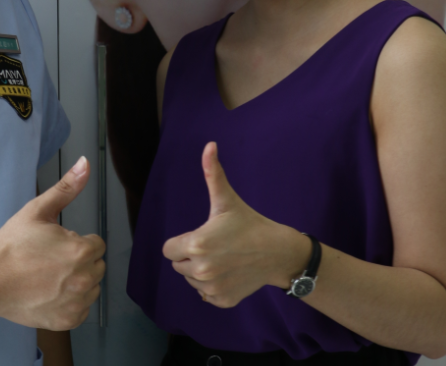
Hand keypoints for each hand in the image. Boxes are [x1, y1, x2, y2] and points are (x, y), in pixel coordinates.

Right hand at [0, 157, 105, 329]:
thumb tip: (85, 163)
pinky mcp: (66, 320)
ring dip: (78, 281)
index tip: (57, 244)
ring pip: (91, 288)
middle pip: (96, 265)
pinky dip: (71, 302)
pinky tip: (51, 293)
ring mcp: (75, 303)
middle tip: (52, 259)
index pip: (97, 244)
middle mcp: (83, 279)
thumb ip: (67, 187)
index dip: (77, 241)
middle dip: (80, 260)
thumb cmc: (12, 246)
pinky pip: (82, 309)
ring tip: (50, 276)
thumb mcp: (38, 210)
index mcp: (80, 250)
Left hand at [162, 142, 307, 307]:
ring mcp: (212, 288)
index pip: (168, 249)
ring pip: (191, 280)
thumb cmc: (249, 223)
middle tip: (214, 244)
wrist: (277, 252)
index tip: (199, 235)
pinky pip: (204, 294)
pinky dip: (212, 285)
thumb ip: (212, 172)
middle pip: (178, 264)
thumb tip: (209, 144)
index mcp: (196, 245)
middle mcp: (201, 270)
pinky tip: (228, 272)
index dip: (181, 241)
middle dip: (190, 255)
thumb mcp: (227, 198)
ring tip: (222, 257)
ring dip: (200, 271)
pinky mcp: (222, 300)